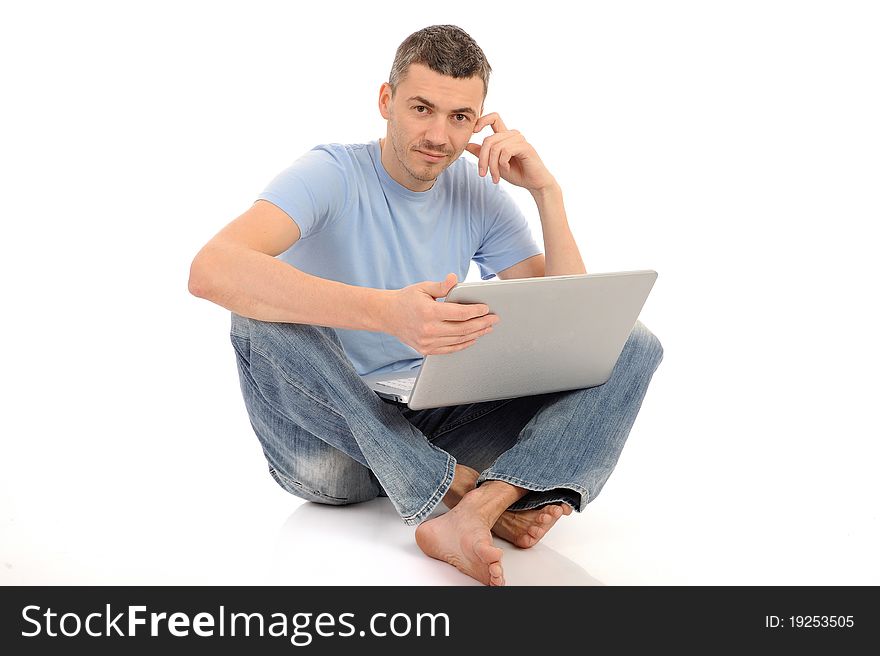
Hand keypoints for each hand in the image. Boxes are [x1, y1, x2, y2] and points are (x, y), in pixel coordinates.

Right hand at [382, 273, 499, 354]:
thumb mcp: (423, 287)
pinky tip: (472, 338)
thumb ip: (442, 286)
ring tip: (487, 328)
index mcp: (429, 312)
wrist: (386, 315)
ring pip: (458, 340)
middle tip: (493, 319)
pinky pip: (449, 349)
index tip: (486, 309)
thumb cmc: (406, 299)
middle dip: (481, 324)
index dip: (475, 311)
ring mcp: (427, 342)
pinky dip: (463, 344)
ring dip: (475, 335)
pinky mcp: (426, 349)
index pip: (459, 313)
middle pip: (462, 329)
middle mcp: (428, 329)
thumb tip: (455, 279)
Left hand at [464, 113, 556, 192]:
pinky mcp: (525, 147)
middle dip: (482, 159)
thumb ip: (482, 153)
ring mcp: (519, 139)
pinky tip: (507, 169)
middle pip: (488, 140)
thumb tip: (467, 145)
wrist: (534, 183)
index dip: (482, 120)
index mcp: (505, 136)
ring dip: (492, 165)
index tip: (474, 131)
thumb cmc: (516, 172)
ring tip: (495, 177)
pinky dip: (502, 164)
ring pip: (495, 148)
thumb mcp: (494, 163)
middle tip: (483, 174)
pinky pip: (505, 151)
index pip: (493, 118)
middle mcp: (512, 134)